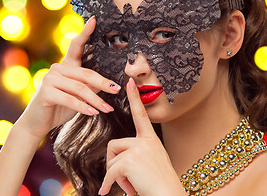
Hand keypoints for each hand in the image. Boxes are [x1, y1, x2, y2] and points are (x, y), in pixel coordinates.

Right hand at [16, 16, 120, 139]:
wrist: (38, 123)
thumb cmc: (60, 107)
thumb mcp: (79, 95)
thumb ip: (91, 86)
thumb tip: (111, 85)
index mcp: (66, 65)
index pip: (76, 46)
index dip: (85, 32)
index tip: (94, 20)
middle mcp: (57, 68)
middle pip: (86, 73)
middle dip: (104, 83)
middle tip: (116, 90)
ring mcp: (50, 78)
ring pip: (80, 88)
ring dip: (96, 100)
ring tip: (108, 109)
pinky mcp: (46, 92)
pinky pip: (70, 99)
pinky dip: (83, 107)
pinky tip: (93, 114)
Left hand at [98, 78, 184, 195]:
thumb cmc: (160, 184)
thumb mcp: (151, 162)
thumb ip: (136, 154)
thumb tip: (115, 162)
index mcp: (151, 139)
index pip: (141, 114)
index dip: (135, 97)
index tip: (130, 82)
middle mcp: (145, 141)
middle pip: (114, 145)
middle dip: (113, 164)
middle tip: (124, 179)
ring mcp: (138, 149)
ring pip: (111, 161)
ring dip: (115, 177)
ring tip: (129, 186)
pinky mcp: (130, 161)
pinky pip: (110, 173)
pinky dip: (107, 185)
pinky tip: (106, 192)